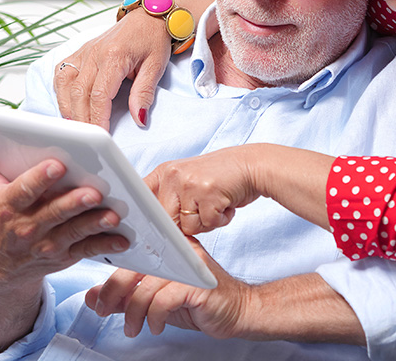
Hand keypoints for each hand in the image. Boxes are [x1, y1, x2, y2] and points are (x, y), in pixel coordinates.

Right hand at [0, 119, 129, 349]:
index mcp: (6, 207)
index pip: (23, 192)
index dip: (39, 180)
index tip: (57, 164)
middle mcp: (27, 228)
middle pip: (54, 213)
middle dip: (73, 202)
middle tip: (94, 190)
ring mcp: (48, 244)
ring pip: (74, 232)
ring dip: (94, 223)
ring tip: (113, 213)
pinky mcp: (65, 255)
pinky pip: (87, 251)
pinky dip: (106, 244)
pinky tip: (124, 236)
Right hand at [53, 0, 216, 130]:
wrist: (149, 16)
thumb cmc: (154, 39)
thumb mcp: (156, 66)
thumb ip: (144, 93)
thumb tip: (139, 119)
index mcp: (114, 56)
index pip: (99, 94)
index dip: (97, 118)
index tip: (101, 137)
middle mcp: (94, 53)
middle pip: (78, 93)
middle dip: (81, 119)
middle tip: (87, 140)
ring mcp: (84, 51)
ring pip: (65, 84)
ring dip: (67, 108)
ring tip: (76, 128)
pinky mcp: (80, 51)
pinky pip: (62, 73)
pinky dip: (61, 92)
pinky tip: (67, 106)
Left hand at [85, 239, 249, 338]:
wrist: (239, 312)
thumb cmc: (200, 304)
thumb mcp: (155, 300)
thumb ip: (126, 296)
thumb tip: (93, 296)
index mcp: (170, 248)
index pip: (132, 256)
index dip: (111, 277)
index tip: (100, 300)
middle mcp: (179, 251)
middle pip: (135, 267)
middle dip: (113, 293)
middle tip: (104, 311)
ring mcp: (190, 266)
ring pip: (146, 288)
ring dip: (133, 313)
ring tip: (133, 328)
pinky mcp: (198, 285)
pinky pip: (163, 301)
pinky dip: (155, 318)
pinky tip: (157, 326)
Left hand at [145, 147, 261, 235]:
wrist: (254, 165)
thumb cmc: (223, 176)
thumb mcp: (190, 180)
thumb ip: (172, 199)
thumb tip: (156, 229)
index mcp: (166, 171)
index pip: (141, 199)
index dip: (144, 217)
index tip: (148, 229)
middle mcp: (174, 175)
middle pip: (165, 220)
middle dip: (186, 223)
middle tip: (203, 208)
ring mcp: (189, 183)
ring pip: (187, 226)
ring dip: (206, 222)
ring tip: (216, 202)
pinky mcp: (207, 193)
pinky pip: (207, 224)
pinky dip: (220, 220)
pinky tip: (226, 203)